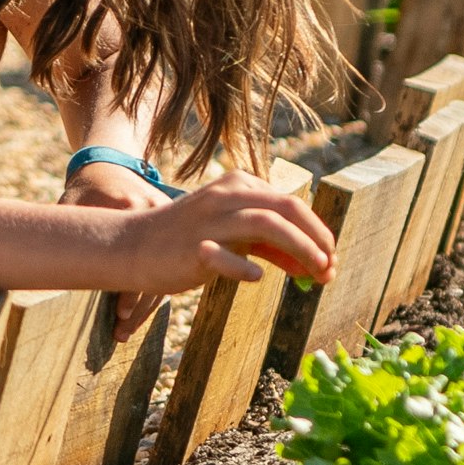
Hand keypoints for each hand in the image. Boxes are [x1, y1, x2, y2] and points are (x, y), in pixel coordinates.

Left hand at [60, 152, 176, 336]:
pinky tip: (141, 313)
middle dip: (138, 306)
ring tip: (126, 330)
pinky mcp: (173, 231)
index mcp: (128, 208)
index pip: (132, 257)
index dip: (128, 290)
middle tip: (121, 331)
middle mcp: (153, 215)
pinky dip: (156, 289)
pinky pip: (170, 265)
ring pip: (164, 272)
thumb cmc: (85, 189)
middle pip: (152, 271)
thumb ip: (65, 228)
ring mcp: (167, 223)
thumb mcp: (72, 203)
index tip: (120, 314)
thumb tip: (39, 261)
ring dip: (146, 305)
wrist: (112, 165)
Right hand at [91, 169, 331, 298]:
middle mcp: (227, 196)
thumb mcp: (232, 234)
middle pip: (287, 208)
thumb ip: (270, 244)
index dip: (317, 232)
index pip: (291, 204)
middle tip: (331, 267)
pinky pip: (225, 256)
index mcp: (238, 186)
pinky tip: (258, 278)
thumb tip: (313, 264)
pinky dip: (246, 267)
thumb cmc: (187, 242)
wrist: (133, 248)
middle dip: (317, 238)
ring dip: (300, 248)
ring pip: (267, 224)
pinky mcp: (193, 249)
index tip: (330, 260)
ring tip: (316, 273)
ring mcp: (210, 221)